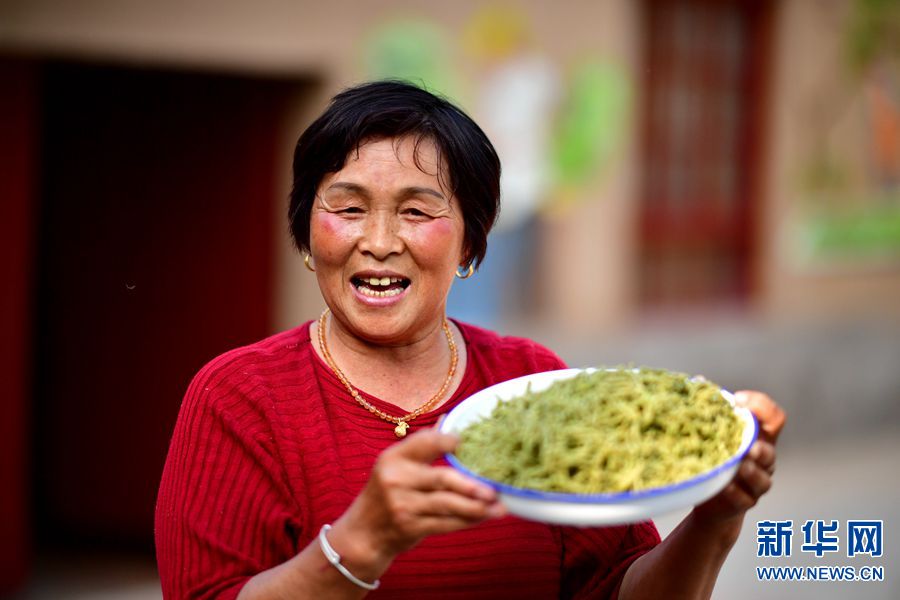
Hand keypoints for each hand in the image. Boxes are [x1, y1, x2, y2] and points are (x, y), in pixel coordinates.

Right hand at [330, 429, 505, 570]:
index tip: (469, 441)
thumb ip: (422, 445)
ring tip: (498, 507)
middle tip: (493, 489)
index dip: (449, 440)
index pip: (426, 442)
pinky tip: (483, 517)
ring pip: (448, 504)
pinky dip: (467, 521)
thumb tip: (449, 419)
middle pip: (442, 478)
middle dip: (470, 485)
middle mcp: (397, 479)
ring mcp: (403, 505)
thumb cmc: (386, 492)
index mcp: (394, 457)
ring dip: (476, 507)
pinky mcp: (411, 527)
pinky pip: (446, 524)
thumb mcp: (394, 465)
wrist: (364, 533)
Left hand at [694, 391, 785, 525]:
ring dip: (751, 471)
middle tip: (748, 446)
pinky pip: (744, 499)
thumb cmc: (714, 455)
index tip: (738, 400)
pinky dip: (734, 492)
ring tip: (739, 465)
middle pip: (770, 451)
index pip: (775, 417)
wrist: (712, 497)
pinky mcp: (746, 502)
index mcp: (759, 436)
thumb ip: (711, 409)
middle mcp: (764, 459)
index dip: (762, 406)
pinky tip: (723, 486)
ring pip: (762, 478)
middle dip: (760, 448)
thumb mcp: (713, 432)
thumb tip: (697, 381)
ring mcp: (757, 482)